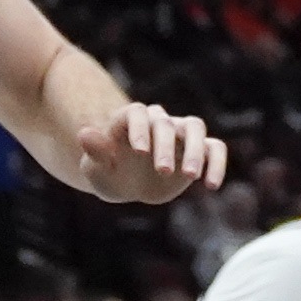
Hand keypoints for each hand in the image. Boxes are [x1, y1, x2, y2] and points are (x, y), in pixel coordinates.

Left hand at [66, 99, 225, 205]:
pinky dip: (217, 163)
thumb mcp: (95, 168)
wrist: (128, 183)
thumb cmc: (109, 172)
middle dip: (166, 146)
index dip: (140, 129)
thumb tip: (84, 134)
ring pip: (195, 127)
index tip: (140, 153)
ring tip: (192, 176)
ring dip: (195, 149)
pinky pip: (215, 148)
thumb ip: (94, 151)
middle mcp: (157, 122)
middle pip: (166, 123)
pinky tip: (211, 186)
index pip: (136, 113)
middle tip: (163, 171)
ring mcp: (179, 134)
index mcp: (129, 121)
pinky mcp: (197, 150)